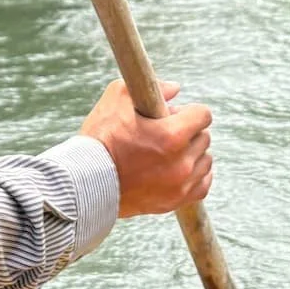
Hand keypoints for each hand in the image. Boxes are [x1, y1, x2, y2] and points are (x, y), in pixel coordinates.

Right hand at [79, 79, 212, 217]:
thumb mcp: (118, 99)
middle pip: (203, 137)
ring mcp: (180, 184)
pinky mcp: (175, 201)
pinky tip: (180, 170)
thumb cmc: (99, 140)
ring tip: (169, 153)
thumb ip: (149, 86)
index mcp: (172, 135)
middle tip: (164, 133)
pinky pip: (202, 186)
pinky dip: (196, 176)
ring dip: (192, 154)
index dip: (189, 111)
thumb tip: (174, 89)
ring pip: (205, 161)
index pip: (203, 114)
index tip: (174, 114)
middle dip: (188, 131)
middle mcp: (182, 162)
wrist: (84, 183)